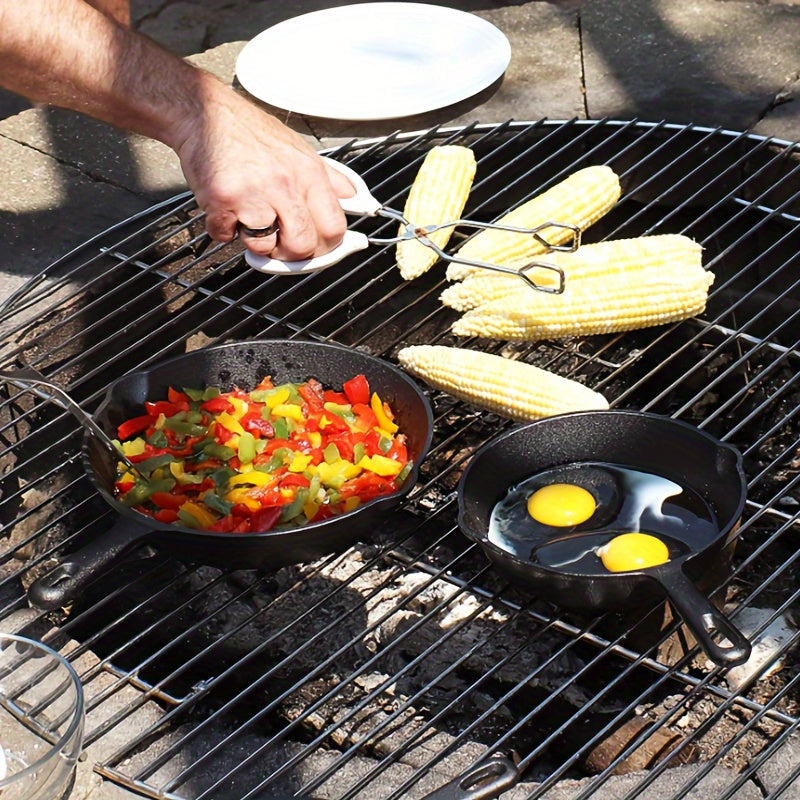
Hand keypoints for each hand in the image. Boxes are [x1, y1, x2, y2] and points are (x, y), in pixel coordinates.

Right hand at [174, 77, 351, 259]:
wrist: (203, 113)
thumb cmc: (250, 133)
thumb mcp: (300, 150)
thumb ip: (331, 180)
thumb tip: (358, 200)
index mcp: (309, 174)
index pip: (334, 228)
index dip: (327, 246)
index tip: (318, 249)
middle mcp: (284, 184)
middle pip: (302, 246)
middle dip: (291, 253)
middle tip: (280, 241)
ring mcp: (252, 194)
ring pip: (264, 247)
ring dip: (254, 241)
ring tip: (249, 215)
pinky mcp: (221, 201)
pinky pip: (226, 237)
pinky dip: (224, 229)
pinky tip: (226, 207)